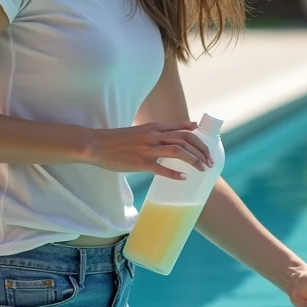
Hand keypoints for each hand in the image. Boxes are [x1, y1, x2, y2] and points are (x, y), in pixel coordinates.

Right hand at [88, 121, 213, 179]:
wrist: (96, 144)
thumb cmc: (117, 140)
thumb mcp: (139, 131)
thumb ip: (155, 133)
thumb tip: (169, 138)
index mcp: (154, 127)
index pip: (183, 129)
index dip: (198, 138)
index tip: (208, 146)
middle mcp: (154, 136)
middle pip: (186, 139)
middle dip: (202, 151)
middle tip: (210, 162)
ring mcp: (148, 149)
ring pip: (178, 152)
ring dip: (194, 161)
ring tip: (203, 169)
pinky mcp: (140, 163)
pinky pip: (162, 168)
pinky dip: (175, 173)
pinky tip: (184, 178)